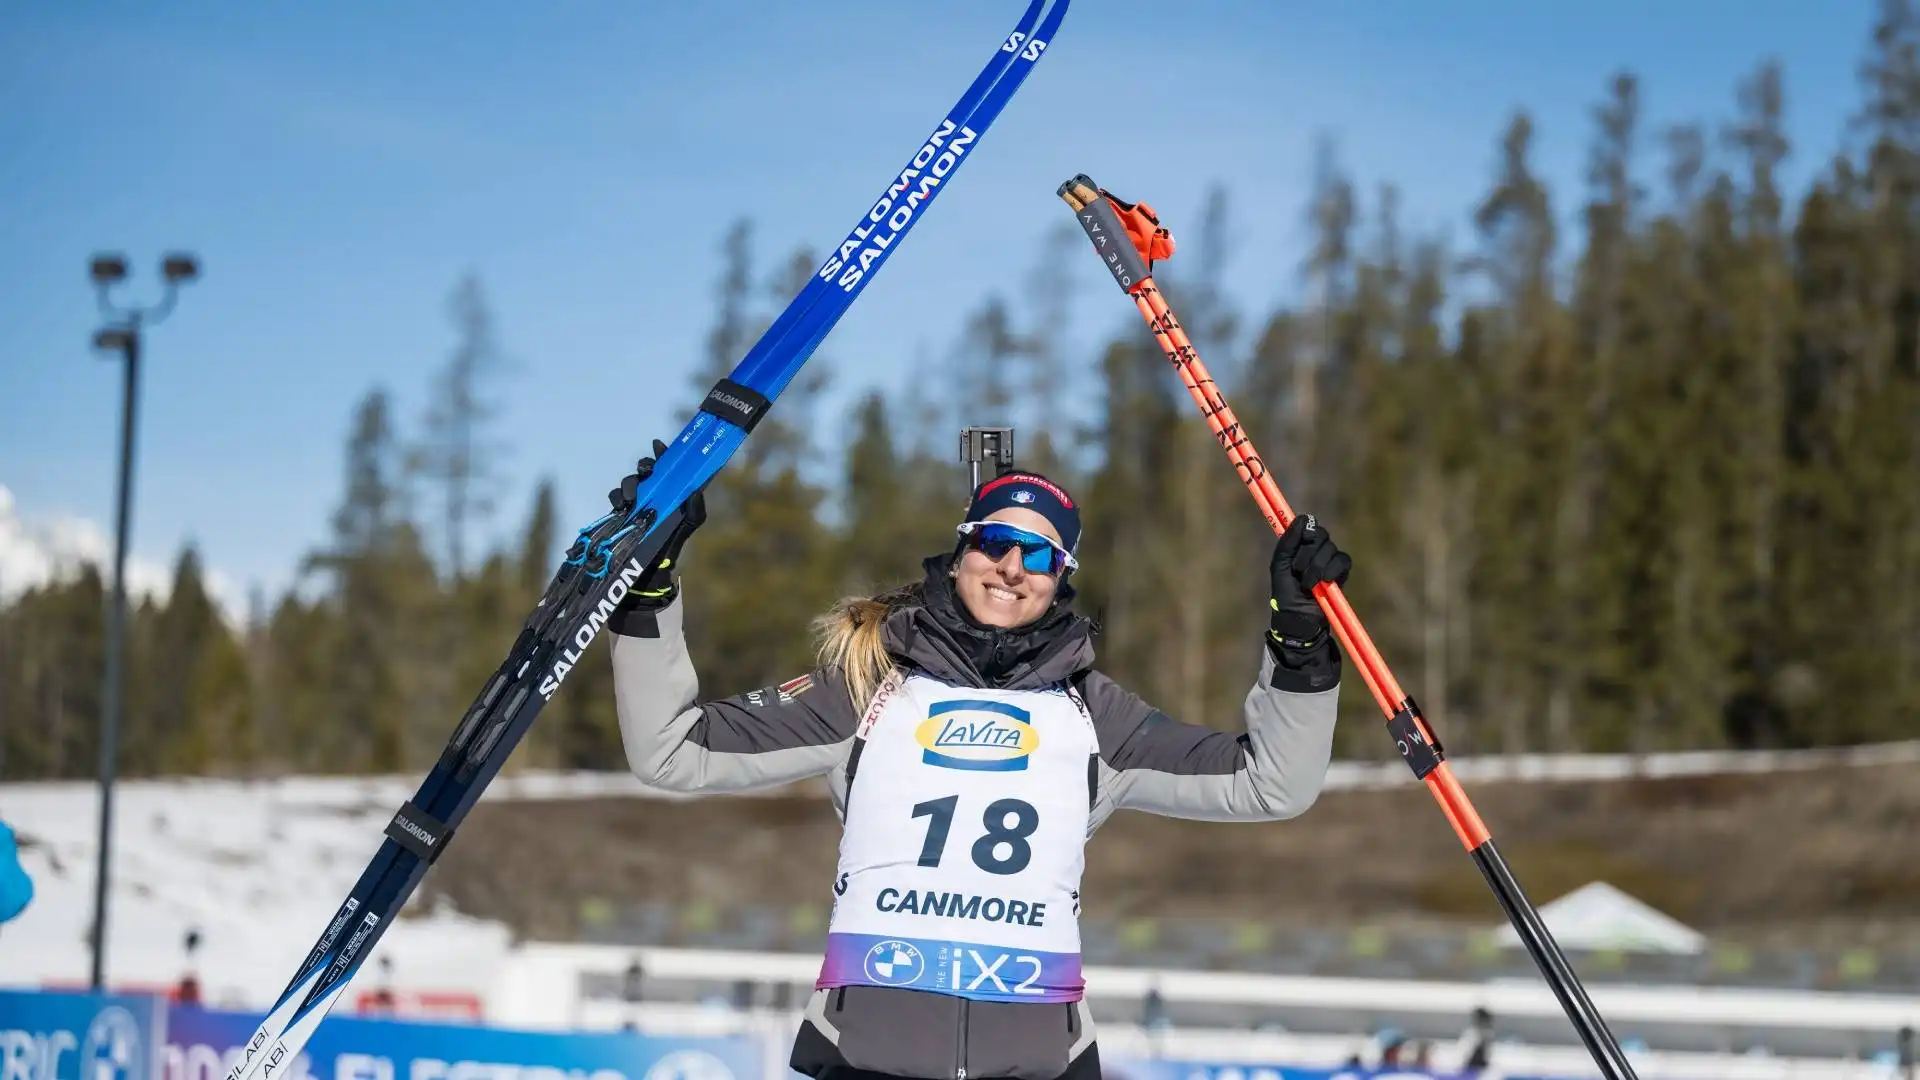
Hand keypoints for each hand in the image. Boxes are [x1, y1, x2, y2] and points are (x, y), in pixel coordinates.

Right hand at [609, 439, 707, 607]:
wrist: (652, 567)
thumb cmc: (673, 541)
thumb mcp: (689, 525)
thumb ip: (696, 509)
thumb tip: (697, 491)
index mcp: (670, 489)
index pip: (667, 465)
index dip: (663, 452)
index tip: (659, 445)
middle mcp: (653, 491)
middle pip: (645, 469)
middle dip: (644, 465)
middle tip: (646, 470)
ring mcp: (636, 501)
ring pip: (629, 481)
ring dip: (630, 484)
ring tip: (632, 497)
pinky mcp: (622, 512)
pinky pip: (615, 498)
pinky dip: (616, 498)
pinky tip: (621, 506)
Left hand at [1268, 512, 1349, 650]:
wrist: (1297, 616)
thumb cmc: (1285, 592)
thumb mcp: (1280, 565)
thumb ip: (1288, 542)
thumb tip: (1303, 518)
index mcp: (1298, 545)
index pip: (1308, 524)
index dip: (1306, 530)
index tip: (1302, 540)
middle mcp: (1315, 549)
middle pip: (1320, 534)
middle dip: (1307, 553)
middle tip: (1298, 571)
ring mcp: (1329, 560)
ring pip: (1330, 548)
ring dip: (1316, 567)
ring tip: (1308, 584)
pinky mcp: (1341, 572)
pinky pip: (1343, 560)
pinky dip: (1332, 570)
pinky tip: (1324, 582)